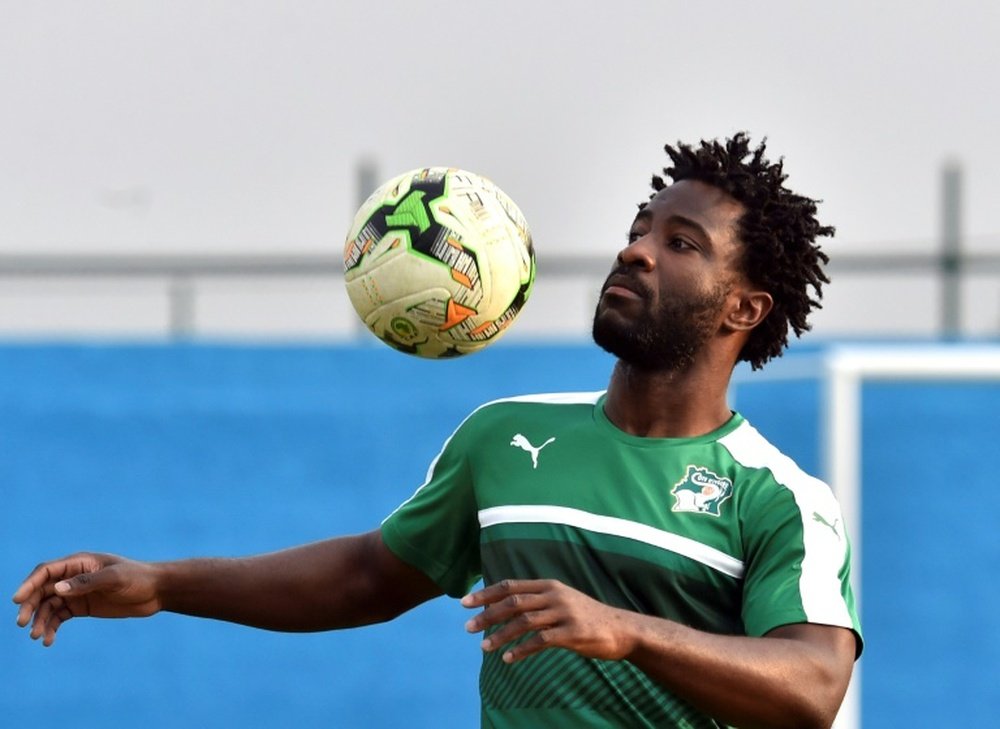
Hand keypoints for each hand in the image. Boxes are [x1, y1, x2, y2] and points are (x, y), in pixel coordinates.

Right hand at [12, 552, 162, 646]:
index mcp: (80, 563)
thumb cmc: (137, 578)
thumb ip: (86, 583)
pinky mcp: (82, 607)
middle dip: (30, 606)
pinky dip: (52, 628)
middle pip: (42, 590)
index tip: (17, 600)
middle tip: (23, 624)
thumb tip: (57, 588)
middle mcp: (74, 577)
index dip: (29, 584)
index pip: (46, 571)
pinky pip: (60, 617)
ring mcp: (77, 592)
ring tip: (38, 637)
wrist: (156, 591)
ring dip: (40, 620)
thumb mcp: (114, 578)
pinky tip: (49, 641)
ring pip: (49, 606)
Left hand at [461, 579, 636, 663]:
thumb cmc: (586, 617)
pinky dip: (521, 650)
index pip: (510, 586)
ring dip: (500, 634)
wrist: (621, 629)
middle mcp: (554, 595)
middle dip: (487, 614)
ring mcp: (564, 613)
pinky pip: (541, 641)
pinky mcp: (572, 633)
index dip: (486, 593)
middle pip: (513, 602)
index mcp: (549, 585)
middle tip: (468, 627)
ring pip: (524, 621)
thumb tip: (505, 606)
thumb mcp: (562, 600)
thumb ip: (537, 601)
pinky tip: (508, 658)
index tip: (465, 603)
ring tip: (483, 647)